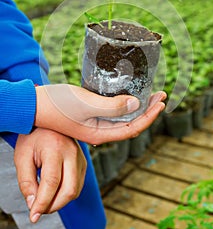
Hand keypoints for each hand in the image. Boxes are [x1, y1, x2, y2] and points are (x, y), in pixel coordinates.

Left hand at [14, 128, 85, 223]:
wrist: (48, 122)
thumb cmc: (33, 136)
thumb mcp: (22, 157)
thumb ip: (26, 181)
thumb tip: (33, 203)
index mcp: (55, 148)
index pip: (51, 182)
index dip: (42, 203)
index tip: (33, 215)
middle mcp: (72, 152)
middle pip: (69, 189)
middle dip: (53, 205)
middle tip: (39, 209)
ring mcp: (80, 157)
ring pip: (76, 190)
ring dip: (60, 201)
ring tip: (45, 200)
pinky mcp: (83, 162)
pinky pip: (78, 184)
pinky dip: (66, 193)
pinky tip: (54, 191)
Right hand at [35, 85, 165, 144]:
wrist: (34, 103)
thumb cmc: (57, 104)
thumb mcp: (86, 104)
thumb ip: (112, 106)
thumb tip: (136, 105)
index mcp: (100, 133)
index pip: (132, 128)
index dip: (149, 116)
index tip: (161, 102)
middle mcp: (100, 131)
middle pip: (130, 123)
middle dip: (148, 110)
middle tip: (160, 95)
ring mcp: (95, 123)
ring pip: (123, 117)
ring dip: (138, 106)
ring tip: (150, 94)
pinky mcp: (90, 114)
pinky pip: (113, 111)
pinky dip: (124, 103)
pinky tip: (128, 95)